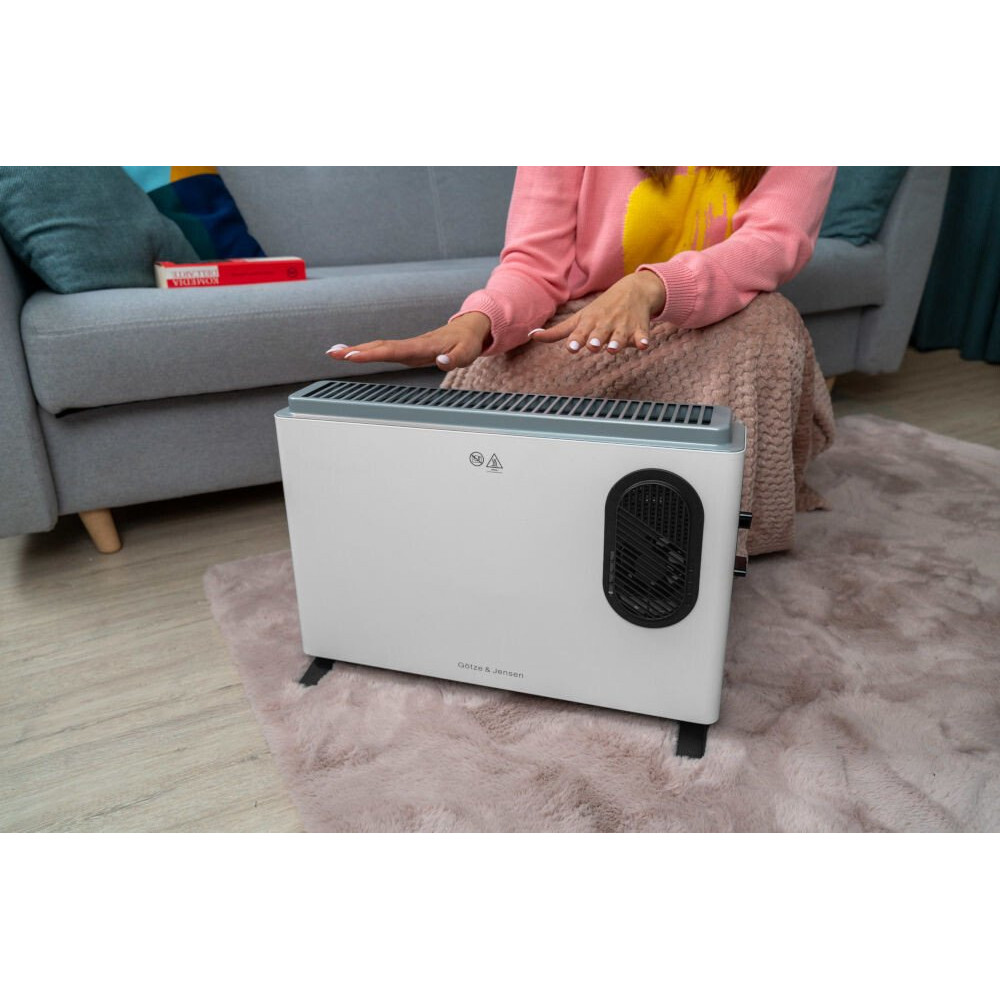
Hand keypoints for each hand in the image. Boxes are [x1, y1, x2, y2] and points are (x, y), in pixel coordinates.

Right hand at [326, 312, 491, 370]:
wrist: (468, 329)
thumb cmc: (467, 342)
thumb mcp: (468, 353)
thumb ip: (455, 359)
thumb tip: (442, 362)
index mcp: (424, 346)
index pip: (395, 350)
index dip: (373, 354)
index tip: (354, 355)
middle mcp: (412, 345)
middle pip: (380, 346)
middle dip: (356, 350)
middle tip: (333, 353)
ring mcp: (408, 347)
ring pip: (379, 347)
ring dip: (356, 350)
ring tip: (333, 353)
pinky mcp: (407, 350)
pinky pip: (383, 350)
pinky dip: (366, 351)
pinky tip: (351, 354)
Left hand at [531, 271, 667, 354]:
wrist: (634, 289)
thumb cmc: (600, 309)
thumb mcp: (579, 318)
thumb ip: (557, 332)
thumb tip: (531, 335)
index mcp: (589, 323)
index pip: (580, 333)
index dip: (575, 341)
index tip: (571, 347)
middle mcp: (605, 324)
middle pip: (599, 334)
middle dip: (596, 340)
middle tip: (593, 345)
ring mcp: (622, 326)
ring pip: (619, 337)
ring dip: (617, 342)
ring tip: (613, 348)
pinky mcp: (639, 328)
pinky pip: (642, 335)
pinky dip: (643, 340)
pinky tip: (644, 344)